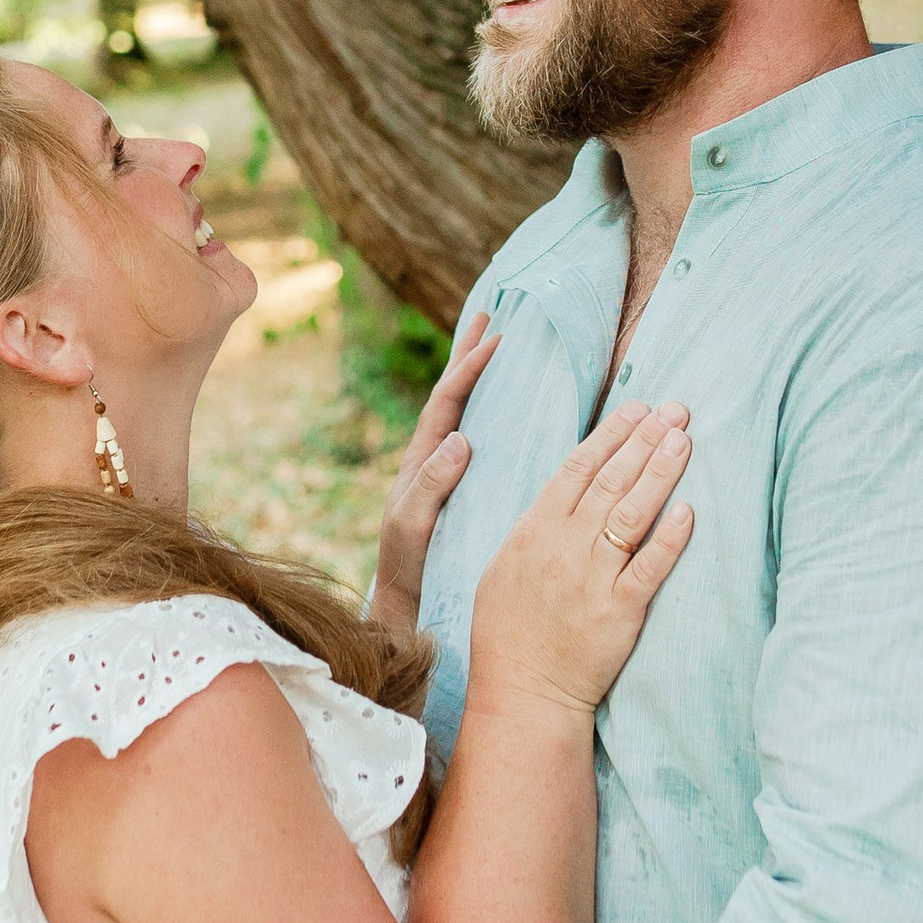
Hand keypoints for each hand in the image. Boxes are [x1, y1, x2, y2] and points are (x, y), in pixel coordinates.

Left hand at [365, 314, 496, 645]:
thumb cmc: (406, 569)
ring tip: (502, 345)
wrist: (406, 606)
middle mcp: (434, 460)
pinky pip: (483, 441)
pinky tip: (517, 410)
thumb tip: (459, 438)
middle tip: (491, 315)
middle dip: (470, 354)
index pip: (447, 401)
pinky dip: (496, 415)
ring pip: (468, 414)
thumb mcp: (413, 526)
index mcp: (421, 460)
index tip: (495, 338)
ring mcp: (449, 474)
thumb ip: (430, 486)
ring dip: (482, 379)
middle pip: (455, 395)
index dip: (468, 367)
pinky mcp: (466, 491)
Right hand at [469, 403, 692, 718]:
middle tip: (676, 409)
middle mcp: (563, 546)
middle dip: (645, 439)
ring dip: (660, 472)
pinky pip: (650, 567)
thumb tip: (567, 490)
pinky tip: (689, 509)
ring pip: (632, 512)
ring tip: (684, 439)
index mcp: (534, 529)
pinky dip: (669, 537)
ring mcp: (592, 578)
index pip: (578, 467)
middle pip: (611, 480)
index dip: (612, 434)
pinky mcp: (619, 611)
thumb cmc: (509, 631)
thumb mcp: (505, 565)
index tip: (638, 408)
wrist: (523, 692)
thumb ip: (537, 526)